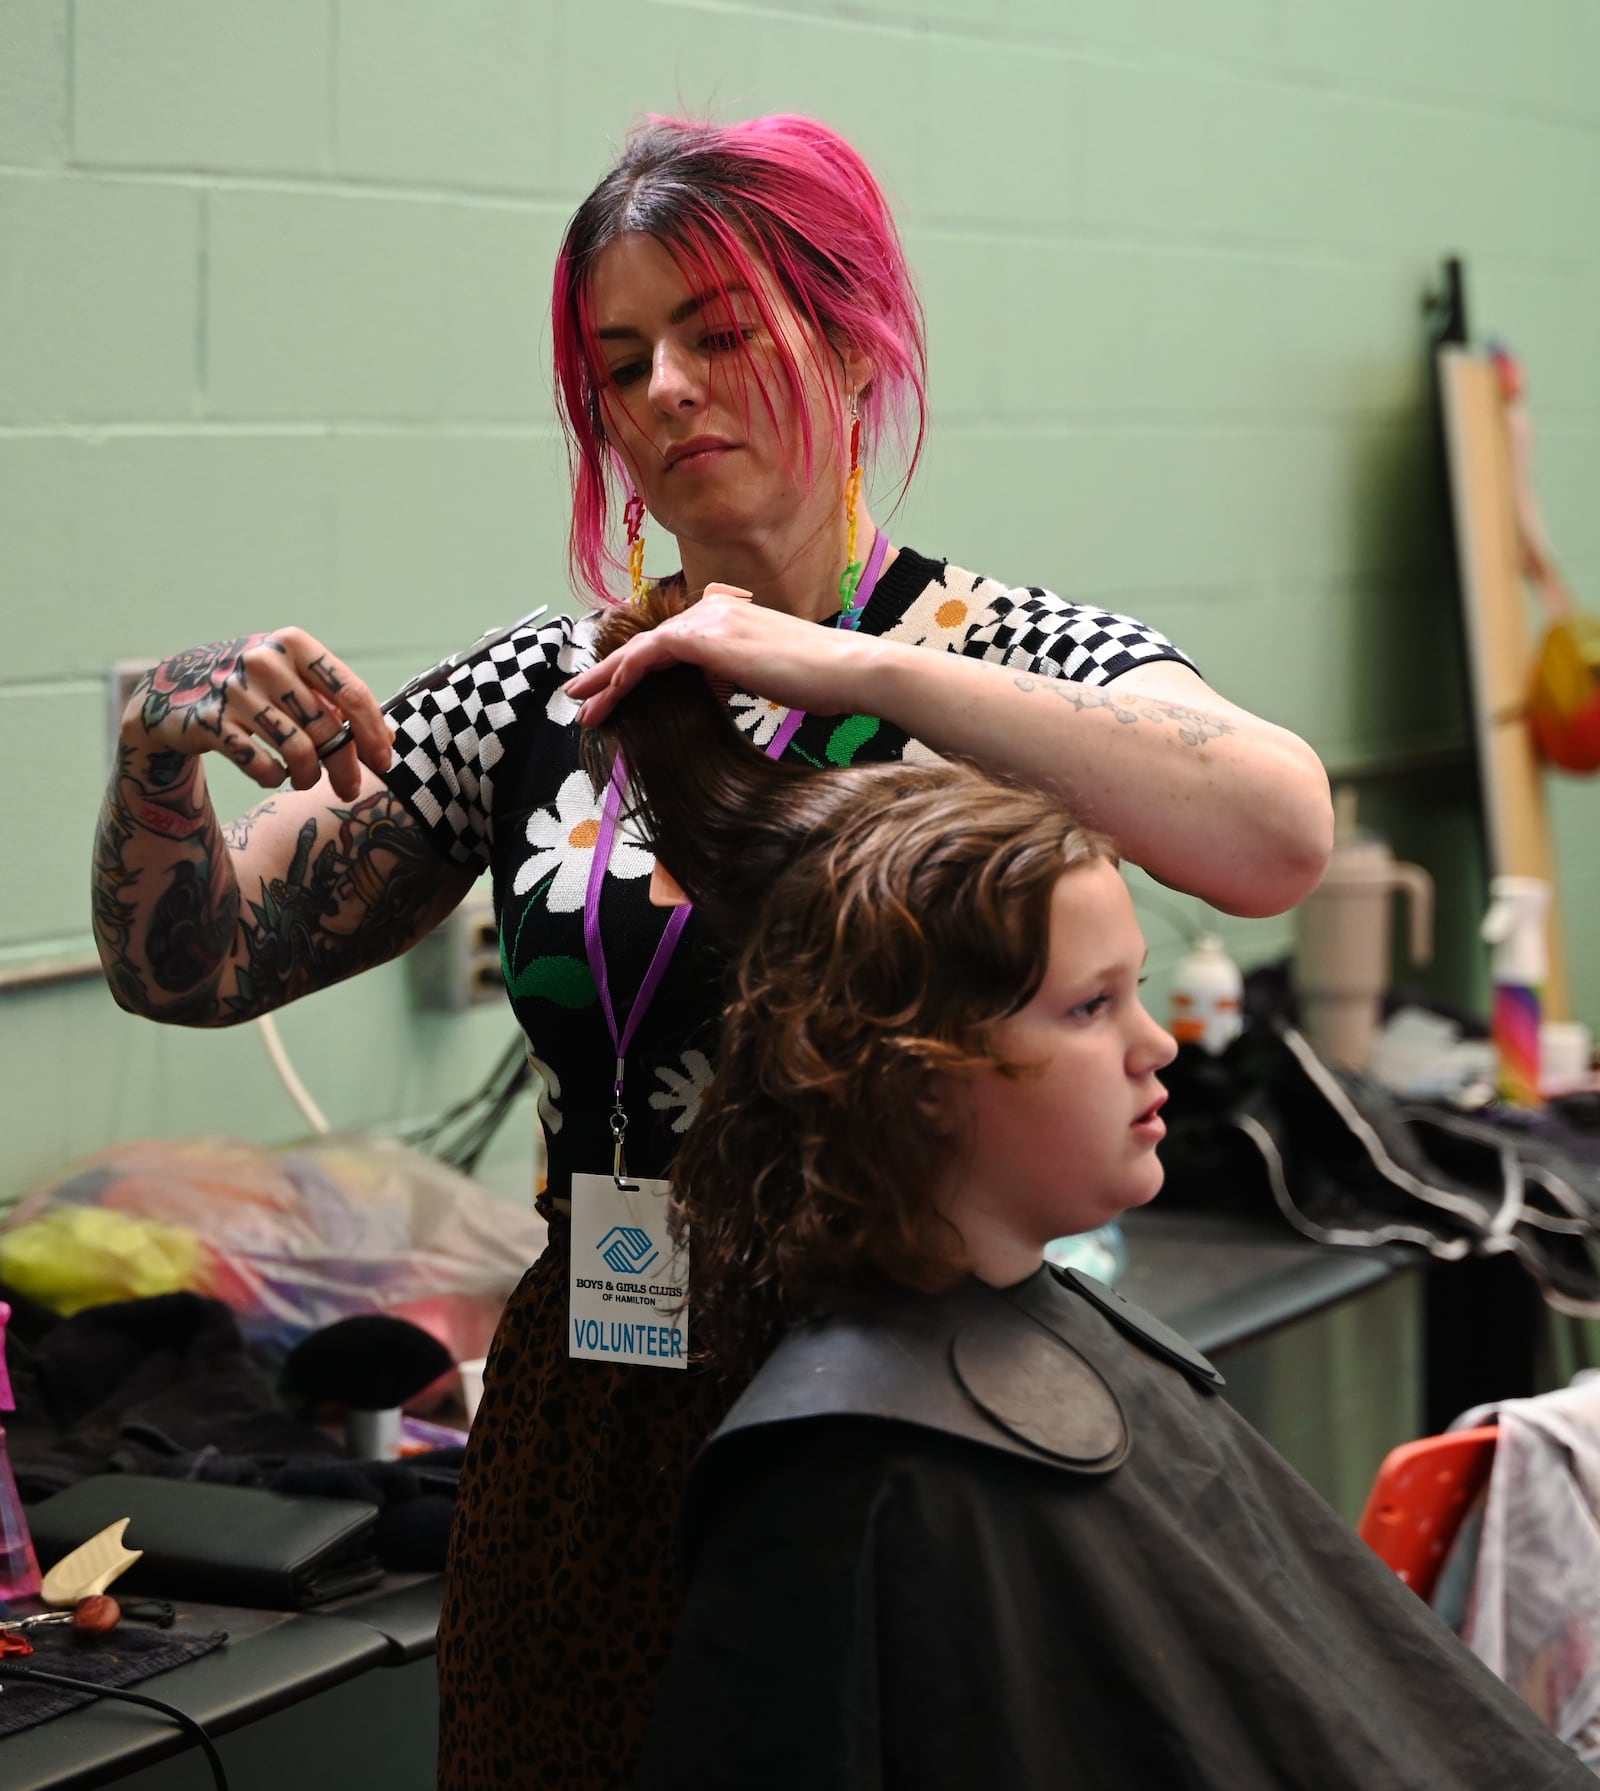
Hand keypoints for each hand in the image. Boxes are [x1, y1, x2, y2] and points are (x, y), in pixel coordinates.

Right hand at [124, 628, 392, 799]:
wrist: (170, 693)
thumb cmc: (250, 688)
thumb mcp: (290, 679)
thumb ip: (334, 702)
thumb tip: (388, 740)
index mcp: (293, 644)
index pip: (351, 692)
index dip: (374, 732)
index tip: (384, 761)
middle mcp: (264, 660)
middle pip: (327, 727)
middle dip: (345, 765)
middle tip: (349, 788)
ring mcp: (235, 691)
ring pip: (299, 750)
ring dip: (310, 775)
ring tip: (307, 780)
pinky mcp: (210, 723)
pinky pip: (262, 765)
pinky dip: (275, 778)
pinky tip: (275, 776)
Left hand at [563, 585, 867, 726]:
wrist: (848, 669)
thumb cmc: (822, 680)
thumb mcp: (771, 674)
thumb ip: (737, 673)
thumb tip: (714, 691)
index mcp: (729, 616)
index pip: (670, 642)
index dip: (635, 666)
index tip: (613, 691)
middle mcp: (715, 610)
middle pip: (648, 644)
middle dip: (609, 673)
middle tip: (580, 698)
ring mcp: (712, 620)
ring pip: (643, 648)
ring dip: (608, 678)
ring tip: (582, 705)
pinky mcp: (710, 636)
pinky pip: (653, 652)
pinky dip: (627, 672)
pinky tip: (612, 692)